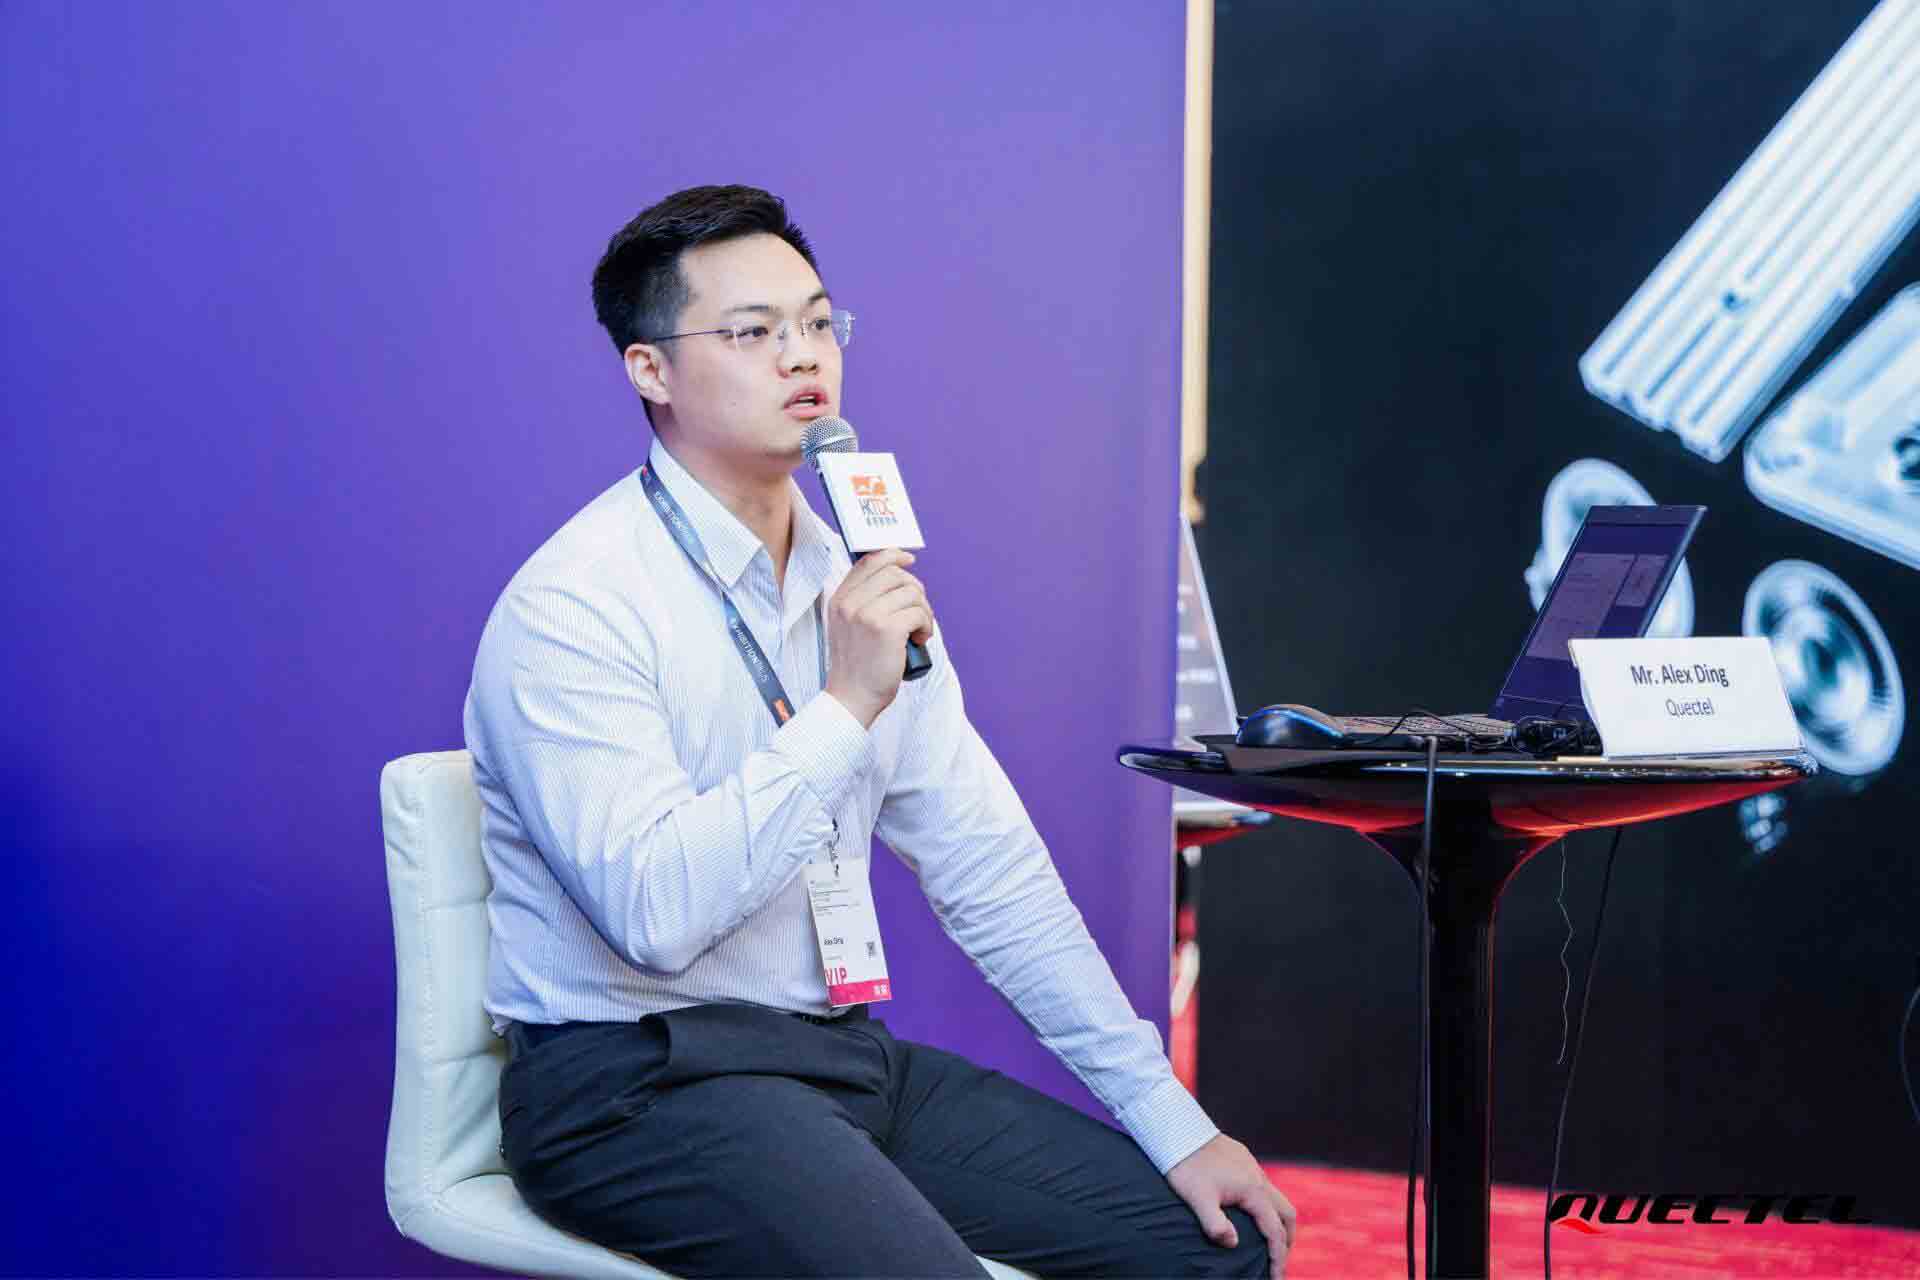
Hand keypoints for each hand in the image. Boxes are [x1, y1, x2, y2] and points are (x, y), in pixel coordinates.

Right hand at [823, 549, 933, 727]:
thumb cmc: (856, 665)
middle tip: (918, 613)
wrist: (851, 697)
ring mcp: (867, 614)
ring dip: (924, 611)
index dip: (893, 555)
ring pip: (911, 593)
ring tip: (918, 631)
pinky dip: (926, 625)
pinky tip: (919, 639)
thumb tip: (898, 575)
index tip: (909, 560)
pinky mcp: (886, 629)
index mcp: (840, 599)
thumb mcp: (848, 625)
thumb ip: (863, 600)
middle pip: (895, 574)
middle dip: (915, 590)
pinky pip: (918, 613)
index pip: (869, 562)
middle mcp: (850, 603)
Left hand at [1166, 1133, 1295, 1279]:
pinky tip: (1250, 1211)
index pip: (1275, 1231)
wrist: (1177, 1129)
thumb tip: (1233, 1243)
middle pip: (1287, 1214)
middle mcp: (1258, 1178)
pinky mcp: (1243, 1159)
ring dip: (1278, 1221)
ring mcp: (1252, 1167)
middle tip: (1279, 1260)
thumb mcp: (1197, 1198)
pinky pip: (1264, 1186)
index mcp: (1253, 1190)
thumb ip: (1215, 1224)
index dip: (1278, 1258)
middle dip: (1287, 1239)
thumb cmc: (1185, 1165)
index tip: (1276, 1278)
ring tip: (1269, 1240)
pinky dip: (1267, 1205)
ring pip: (1277, 1198)